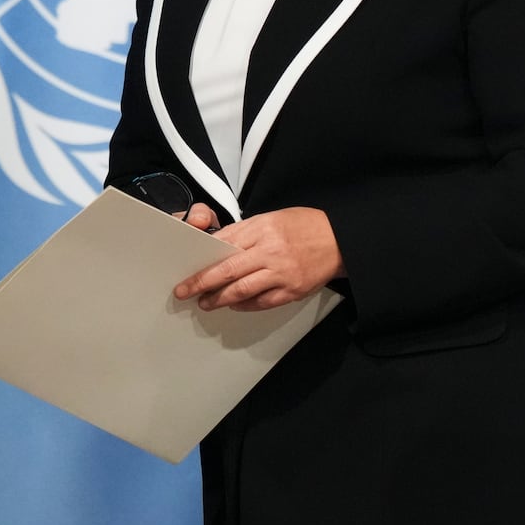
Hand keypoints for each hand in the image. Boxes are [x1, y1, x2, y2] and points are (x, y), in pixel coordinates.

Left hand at [173, 207, 343, 310]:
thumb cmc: (304, 227)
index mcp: (261, 229)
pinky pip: (262, 302)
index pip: (222, 245)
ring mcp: (281, 273)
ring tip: (207, 303)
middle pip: (226, 271)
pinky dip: (245, 305)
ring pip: (241, 291)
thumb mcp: (270, 219)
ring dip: (219, 299)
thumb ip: (243, 233)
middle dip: (201, 283)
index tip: (188, 269)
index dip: (202, 260)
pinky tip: (234, 305)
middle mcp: (269, 251)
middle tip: (185, 291)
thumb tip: (217, 248)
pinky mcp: (292, 290)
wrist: (339, 239)